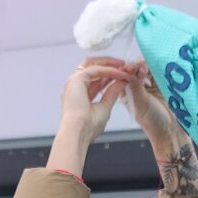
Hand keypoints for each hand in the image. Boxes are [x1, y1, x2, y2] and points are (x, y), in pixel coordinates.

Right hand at [48, 58, 130, 177]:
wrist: (79, 132)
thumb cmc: (88, 127)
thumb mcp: (105, 106)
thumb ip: (112, 93)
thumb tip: (122, 82)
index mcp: (78, 93)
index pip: (94, 78)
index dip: (109, 74)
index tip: (123, 74)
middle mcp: (74, 86)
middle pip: (92, 66)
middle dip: (109, 65)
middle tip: (124, 66)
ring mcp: (73, 82)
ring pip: (93, 64)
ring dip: (109, 65)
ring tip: (124, 67)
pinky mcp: (76, 80)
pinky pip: (95, 70)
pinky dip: (108, 70)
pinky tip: (119, 73)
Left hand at [124, 61, 197, 194]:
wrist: (173, 131)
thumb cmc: (154, 122)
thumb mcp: (140, 103)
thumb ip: (135, 85)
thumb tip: (130, 69)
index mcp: (127, 93)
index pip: (125, 76)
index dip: (127, 70)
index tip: (129, 68)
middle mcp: (138, 87)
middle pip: (136, 69)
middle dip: (138, 66)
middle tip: (141, 68)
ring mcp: (151, 85)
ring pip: (149, 68)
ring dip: (149, 66)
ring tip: (149, 69)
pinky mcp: (164, 83)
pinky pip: (161, 71)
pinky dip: (160, 67)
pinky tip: (159, 67)